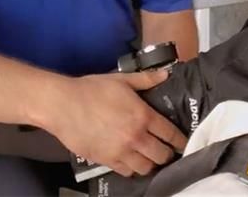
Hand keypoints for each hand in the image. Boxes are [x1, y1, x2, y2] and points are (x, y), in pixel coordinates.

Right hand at [43, 70, 185, 176]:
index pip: (170, 134)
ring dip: (150, 162)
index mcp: (142, 115)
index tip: (183, 142)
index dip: (180, 140)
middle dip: (167, 153)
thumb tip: (165, 74)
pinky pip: (127, 172)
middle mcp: (135, 137)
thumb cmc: (92, 89)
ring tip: (148, 155)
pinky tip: (130, 160)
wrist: (64, 105)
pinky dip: (132, 168)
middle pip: (162, 155)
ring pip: (146, 168)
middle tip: (165, 148)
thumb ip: (145, 79)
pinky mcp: (107, 161)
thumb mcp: (120, 79)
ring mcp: (121, 152)